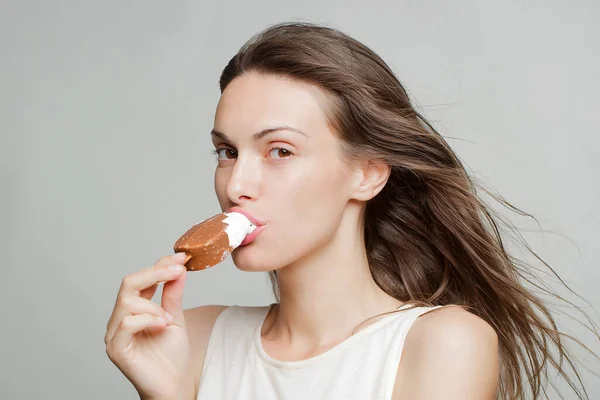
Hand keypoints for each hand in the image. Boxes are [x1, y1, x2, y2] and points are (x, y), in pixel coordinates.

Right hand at [105, 253, 190, 398]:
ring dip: (154, 305)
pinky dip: (148, 319)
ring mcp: (115, 333)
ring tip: (169, 318)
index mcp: (134, 309)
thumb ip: (173, 295)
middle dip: (155, 272)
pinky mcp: (116, 349)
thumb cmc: (172, 356)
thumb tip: (178, 269)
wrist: (173, 385)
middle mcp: (120, 318)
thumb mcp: (176, 318)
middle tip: (177, 270)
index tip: (181, 257)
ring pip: (127, 302)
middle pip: (128, 283)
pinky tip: (163, 325)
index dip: (160, 265)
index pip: (141, 279)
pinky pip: (126, 324)